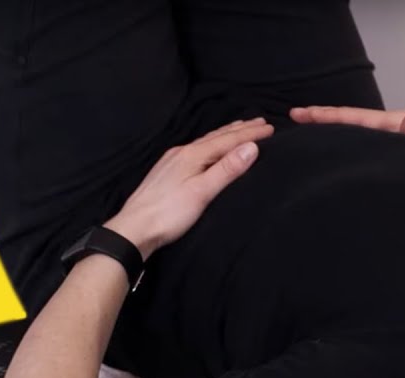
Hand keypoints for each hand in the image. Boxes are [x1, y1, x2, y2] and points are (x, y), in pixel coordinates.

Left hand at [105, 117, 274, 258]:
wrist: (133, 229)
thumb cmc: (168, 214)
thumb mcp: (202, 192)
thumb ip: (227, 169)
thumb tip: (251, 147)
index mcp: (193, 155)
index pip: (228, 140)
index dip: (251, 134)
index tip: (271, 127)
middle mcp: (182, 152)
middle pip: (217, 136)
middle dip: (240, 129)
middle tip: (260, 121)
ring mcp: (172, 161)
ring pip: (205, 142)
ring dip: (225, 135)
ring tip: (238, 129)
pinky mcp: (167, 172)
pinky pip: (195, 150)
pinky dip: (210, 145)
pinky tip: (208, 149)